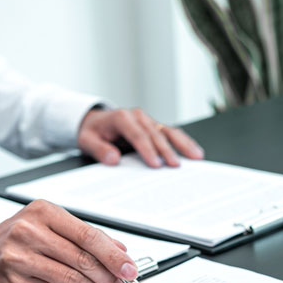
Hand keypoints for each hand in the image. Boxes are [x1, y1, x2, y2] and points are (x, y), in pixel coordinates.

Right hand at [0, 200, 138, 282]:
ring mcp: (19, 257)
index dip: (113, 256)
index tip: (130, 270)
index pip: (88, 236)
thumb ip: (86, 236)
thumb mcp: (53, 226)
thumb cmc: (22, 239)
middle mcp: (30, 232)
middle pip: (82, 259)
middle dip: (111, 279)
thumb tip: (120, 251)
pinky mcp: (15, 281)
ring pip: (71, 279)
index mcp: (45, 213)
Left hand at [77, 107, 203, 167]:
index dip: (147, 149)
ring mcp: (148, 121)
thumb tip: (113, 158)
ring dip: (183, 144)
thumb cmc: (93, 132)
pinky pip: (172, 133)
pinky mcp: (155, 127)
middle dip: (167, 150)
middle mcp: (138, 116)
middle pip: (156, 134)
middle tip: (175, 165)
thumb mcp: (87, 141)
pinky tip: (195, 152)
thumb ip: (99, 150)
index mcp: (121, 117)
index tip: (155, 164)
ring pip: (168, 131)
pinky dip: (184, 142)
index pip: (137, 134)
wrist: (96, 123)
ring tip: (196, 156)